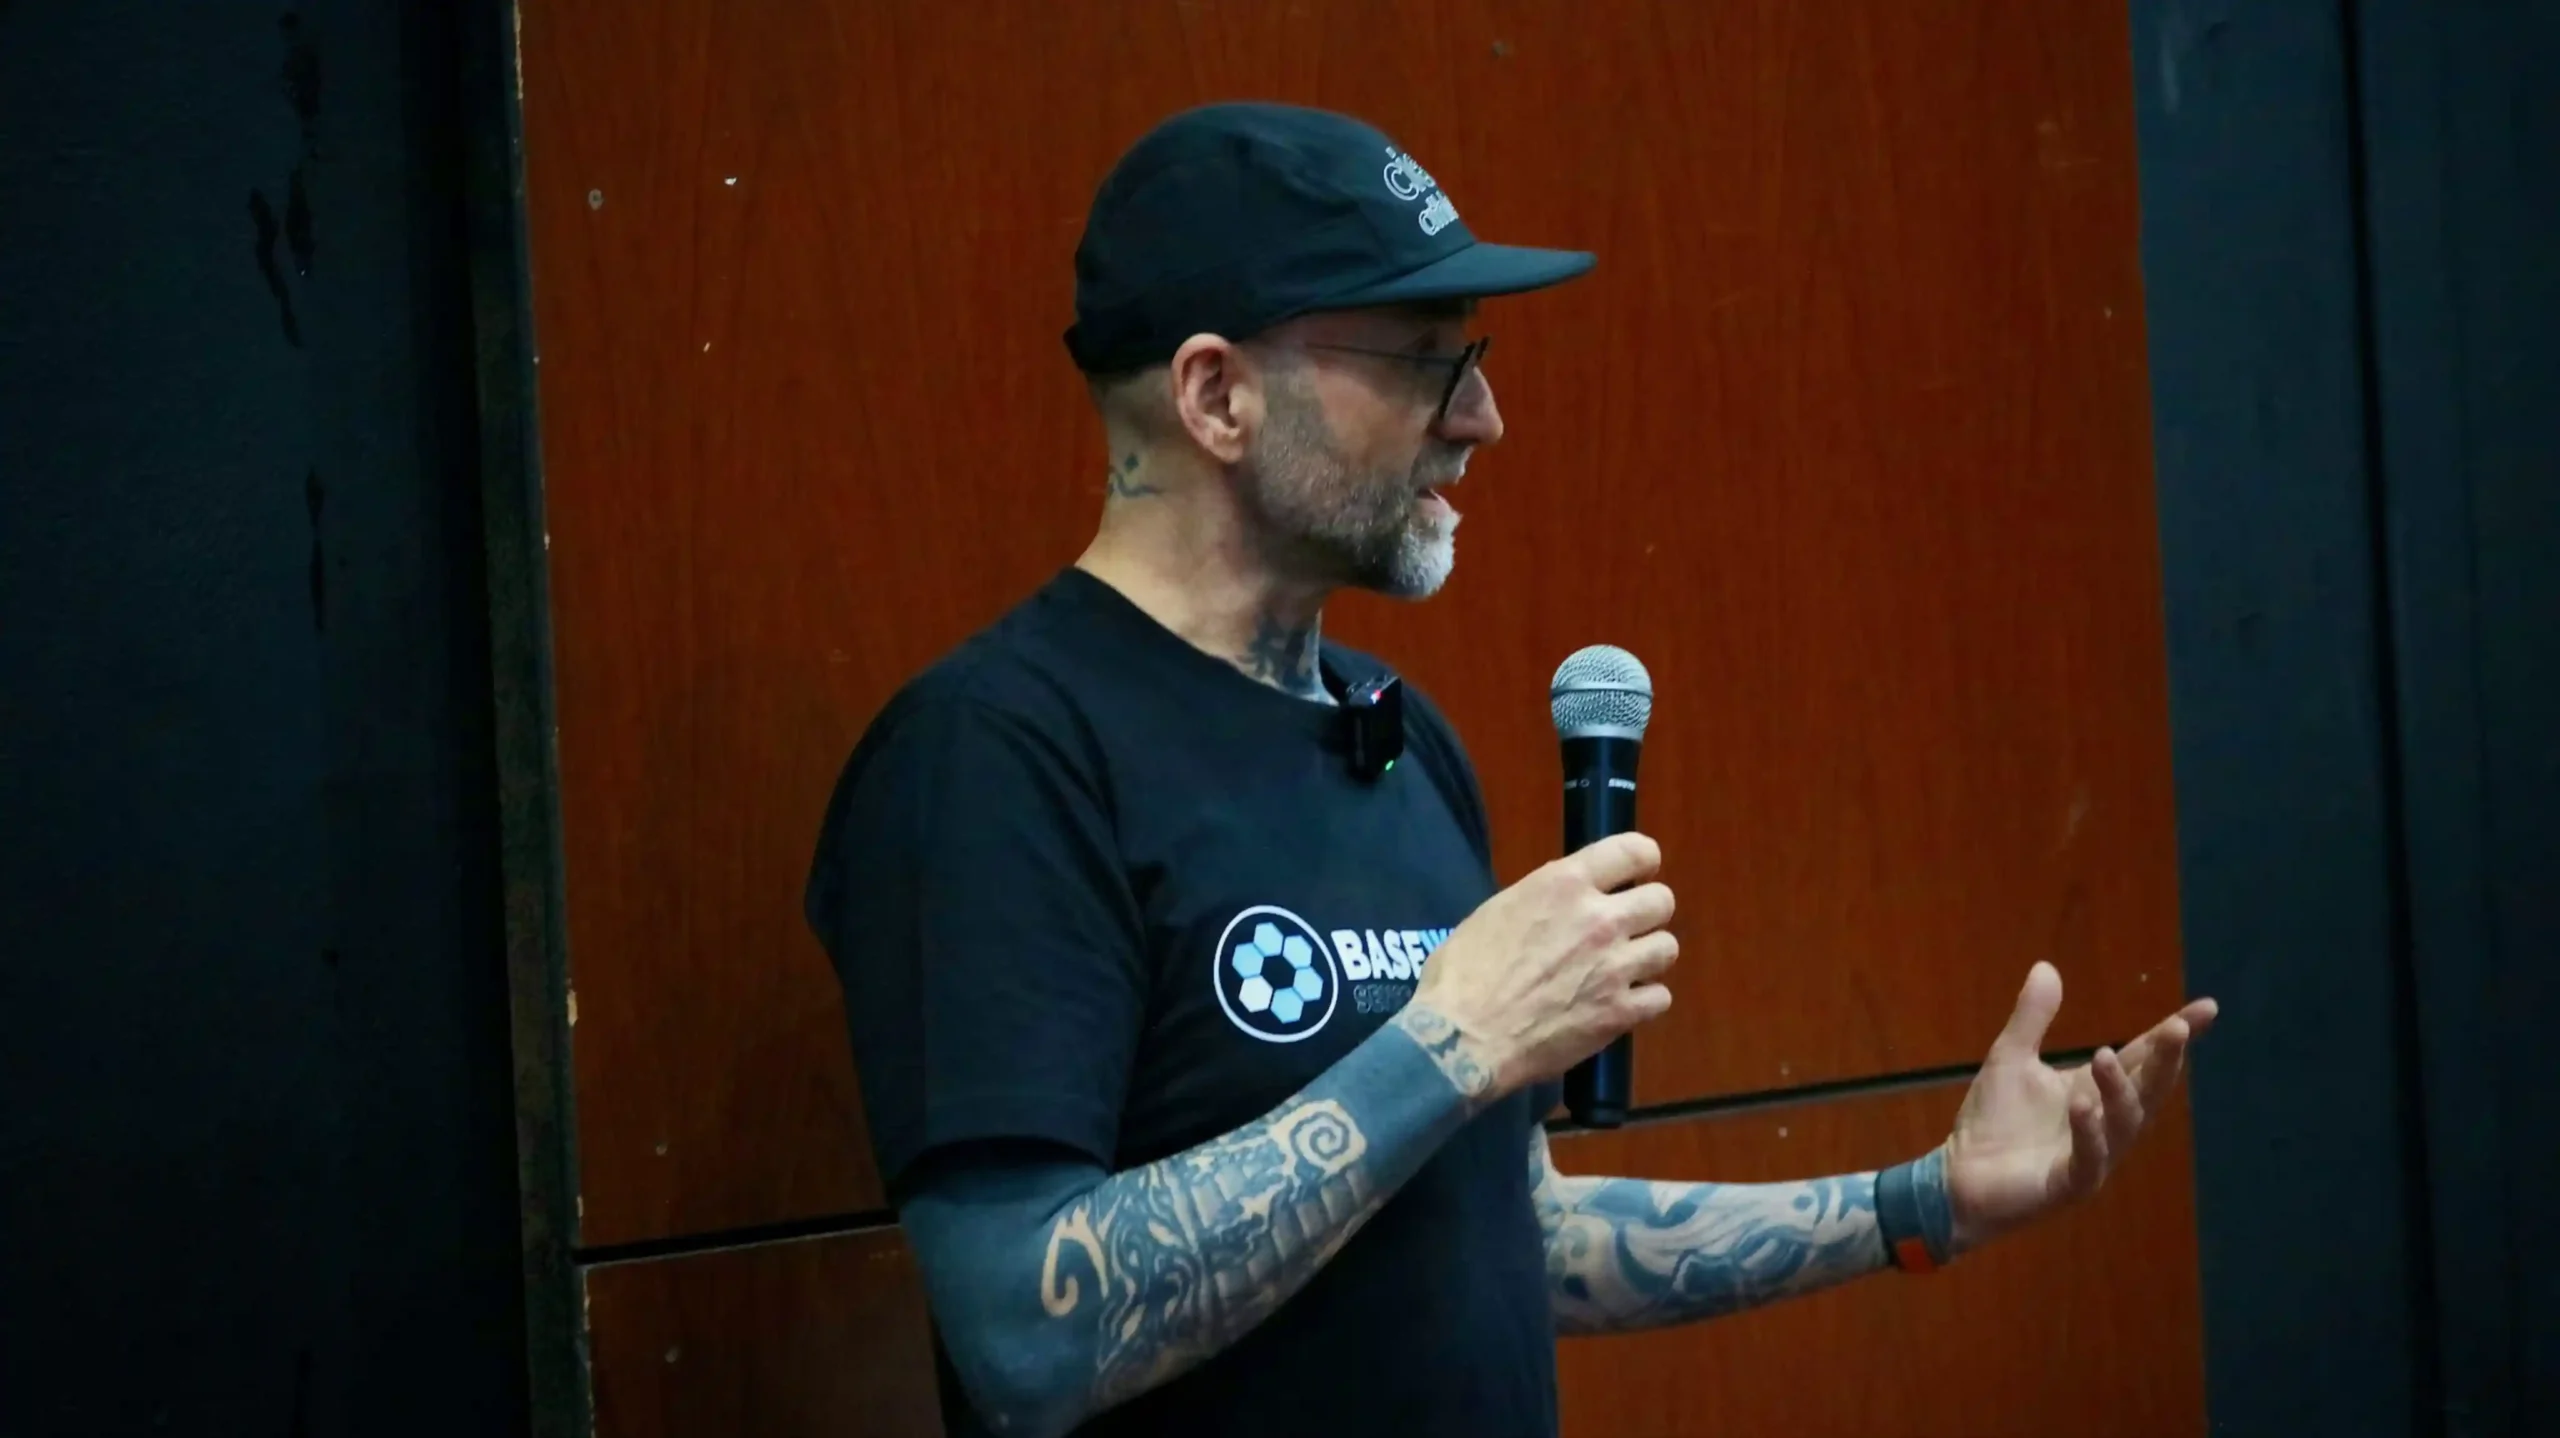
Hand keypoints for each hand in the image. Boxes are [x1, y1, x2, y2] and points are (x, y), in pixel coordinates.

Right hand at [1411, 832, 1677, 1097]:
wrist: (1465, 1039)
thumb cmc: (1463, 973)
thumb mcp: (1497, 911)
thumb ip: (1542, 898)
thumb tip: (1566, 898)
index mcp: (1564, 885)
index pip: (1633, 851)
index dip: (1643, 859)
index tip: (1639, 872)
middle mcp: (1600, 920)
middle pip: (1662, 901)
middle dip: (1648, 911)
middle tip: (1627, 927)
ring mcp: (1615, 967)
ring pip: (1667, 948)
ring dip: (1648, 955)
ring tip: (1625, 968)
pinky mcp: (1620, 1013)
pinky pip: (1660, 997)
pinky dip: (1644, 1000)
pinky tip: (1621, 1003)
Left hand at [1940, 962, 2218, 1253]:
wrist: (1958, 1177)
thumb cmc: (1993, 1122)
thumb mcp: (2011, 1058)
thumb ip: (2033, 1017)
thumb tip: (2046, 966)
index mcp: (2096, 1091)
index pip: (2142, 1058)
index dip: (2173, 1035)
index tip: (2208, 1008)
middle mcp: (2106, 1124)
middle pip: (2147, 1090)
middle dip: (2166, 1060)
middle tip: (2179, 1029)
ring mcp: (2093, 1157)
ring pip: (2123, 1124)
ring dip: (2118, 1090)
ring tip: (2102, 1055)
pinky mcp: (2069, 1185)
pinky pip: (2089, 1159)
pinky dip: (2089, 1132)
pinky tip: (2082, 1104)